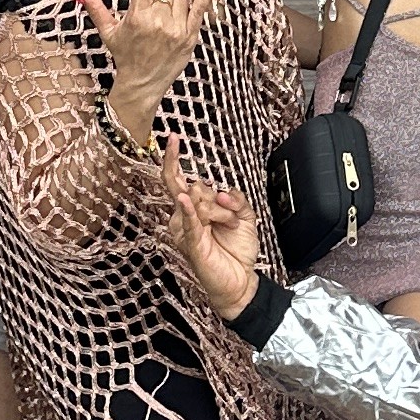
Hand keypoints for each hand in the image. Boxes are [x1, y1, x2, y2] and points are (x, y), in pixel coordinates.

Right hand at [82, 0, 218, 126]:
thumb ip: (97, 10)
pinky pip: (200, 9)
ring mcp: (176, 29)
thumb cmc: (125, 56)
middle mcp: (158, 21)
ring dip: (173, 5)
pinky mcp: (190, 36)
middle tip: (151, 17)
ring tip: (163, 24)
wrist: (142, 85)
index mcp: (137, 17)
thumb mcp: (109, 33)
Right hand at [163, 145, 266, 321]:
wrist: (241, 281)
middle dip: (219, 198)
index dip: (173, 158)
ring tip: (229, 227)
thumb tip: (221, 192)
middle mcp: (185, 217)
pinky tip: (185, 200)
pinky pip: (190, 221)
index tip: (173, 138)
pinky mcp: (191, 243)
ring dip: (223, 213)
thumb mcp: (246, 216)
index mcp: (194, 208)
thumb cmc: (237, 250)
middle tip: (231, 216)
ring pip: (200, 201)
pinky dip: (188, 210)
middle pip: (196, 187)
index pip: (177, 178)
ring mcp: (185, 230)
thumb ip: (236, 198)